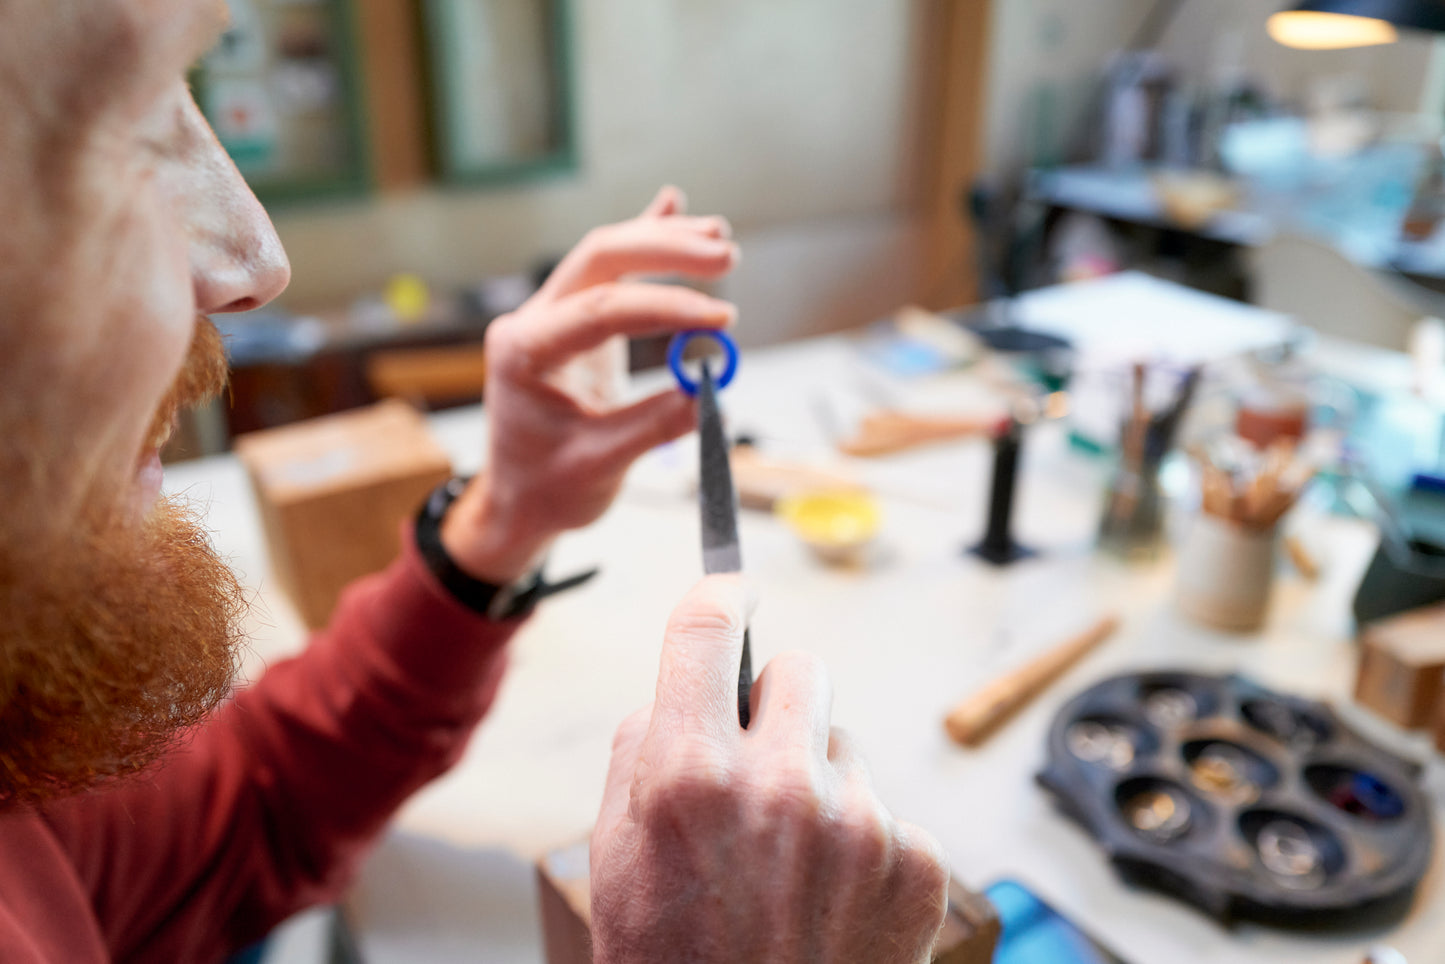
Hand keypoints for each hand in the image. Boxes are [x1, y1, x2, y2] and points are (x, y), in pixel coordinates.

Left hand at [441, 187, 737, 581]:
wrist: (519, 502)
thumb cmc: (547, 489)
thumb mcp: (600, 467)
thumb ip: (652, 426)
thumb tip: (709, 394)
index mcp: (524, 352)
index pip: (602, 310)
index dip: (667, 308)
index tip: (721, 321)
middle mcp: (533, 323)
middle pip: (600, 259)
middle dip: (665, 250)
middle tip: (725, 256)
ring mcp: (554, 318)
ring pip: (608, 257)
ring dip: (663, 242)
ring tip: (718, 236)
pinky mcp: (577, 325)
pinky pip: (611, 273)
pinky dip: (644, 242)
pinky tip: (672, 206)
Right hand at [590, 576, 949, 962]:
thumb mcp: (613, 859)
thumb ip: (641, 756)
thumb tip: (677, 691)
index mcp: (687, 775)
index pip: (709, 625)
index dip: (718, 596)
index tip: (730, 592)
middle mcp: (780, 784)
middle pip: (802, 668)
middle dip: (778, 704)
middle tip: (761, 760)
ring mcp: (859, 821)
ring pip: (845, 748)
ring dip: (821, 783)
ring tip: (793, 866)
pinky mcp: (918, 859)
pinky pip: (888, 809)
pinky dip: (865, 842)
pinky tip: (833, 901)